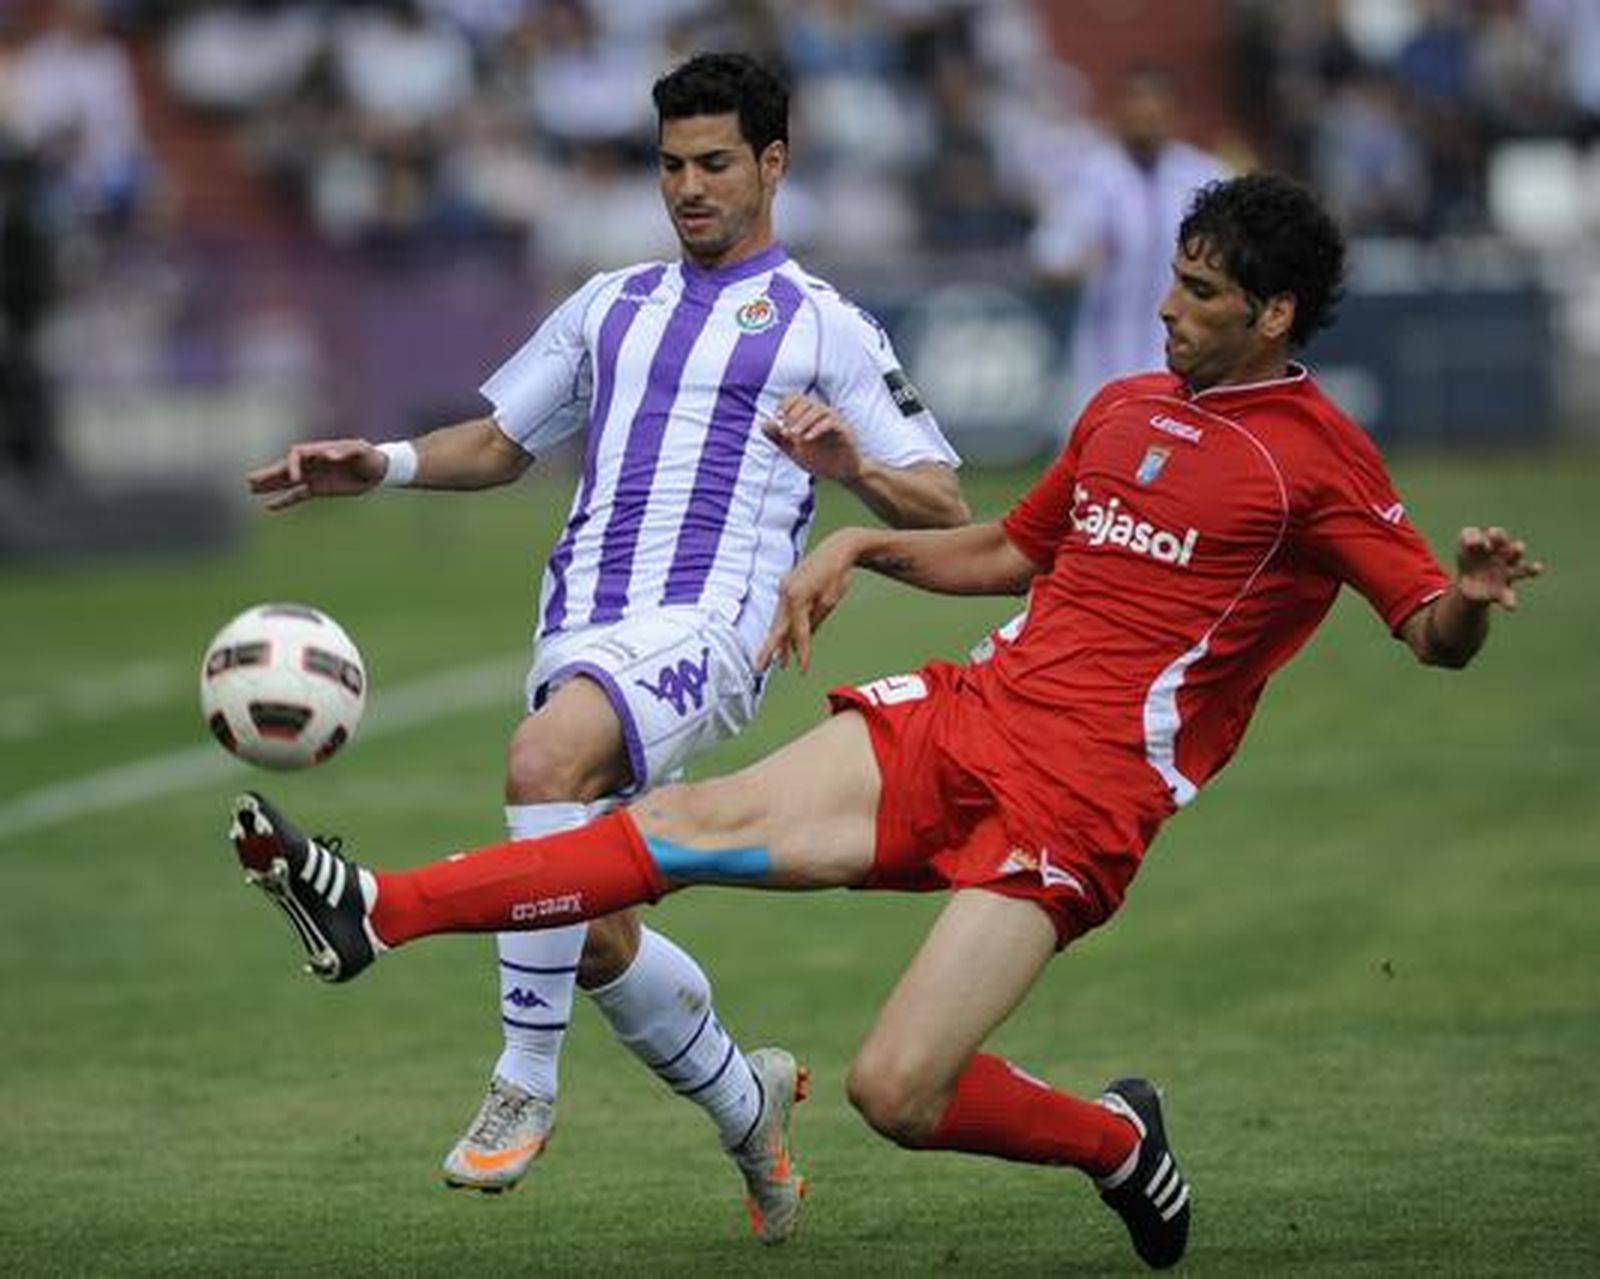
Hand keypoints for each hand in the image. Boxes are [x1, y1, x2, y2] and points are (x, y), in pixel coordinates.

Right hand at [246, 439, 388, 511]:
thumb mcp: (361, 450)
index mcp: (319, 451)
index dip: (292, 465)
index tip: (295, 479)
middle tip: (249, 480)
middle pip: (285, 467)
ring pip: (286, 481)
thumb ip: (345, 451)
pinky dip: (283, 501)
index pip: (297, 454)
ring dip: (270, 485)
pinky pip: (296, 495)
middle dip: (269, 474)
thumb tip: (327, 455)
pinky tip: (268, 506)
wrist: (377, 470)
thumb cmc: (369, 456)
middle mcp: (312, 463)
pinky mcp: (317, 489)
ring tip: (250, 489)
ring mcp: (312, 476)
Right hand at [757, 531, 860, 672]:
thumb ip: (815, 620)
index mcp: (797, 596)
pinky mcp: (786, 587)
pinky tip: (785, 642)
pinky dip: (784, 626)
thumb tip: (802, 638)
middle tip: (759, 668)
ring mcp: (783, 588)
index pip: (799, 632)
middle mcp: (786, 592)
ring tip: (778, 662)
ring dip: (779, 641)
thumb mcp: (830, 601)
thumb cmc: (837, 574)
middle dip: (770, 650)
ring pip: (779, 620)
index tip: (803, 670)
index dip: (802, 653)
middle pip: (778, 627)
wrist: (836, 549)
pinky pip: (783, 612)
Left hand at [761, 394, 864, 483]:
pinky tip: (806, 440)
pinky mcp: (843, 429)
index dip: (784, 406)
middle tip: (784, 432)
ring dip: (802, 421)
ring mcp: (834, 419)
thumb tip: (764, 424)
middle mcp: (821, 412)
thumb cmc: (818, 459)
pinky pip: (830, 422)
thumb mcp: (793, 450)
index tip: (777, 422)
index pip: (794, 397)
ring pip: (817, 409)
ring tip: (793, 436)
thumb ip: (778, 438)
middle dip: (791, 415)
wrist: (840, 473)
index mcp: (808, 414)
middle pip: (805, 401)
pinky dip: (816, 429)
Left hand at [1454, 525, 1542, 609]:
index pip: (1498, 535)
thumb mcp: (1464, 546)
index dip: (1494, 536)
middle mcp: (1506, 558)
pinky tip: (1512, 606)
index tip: (1484, 542)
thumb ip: (1468, 537)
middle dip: (1517, 549)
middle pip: (1516, 550)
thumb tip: (1474, 541)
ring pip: (1523, 570)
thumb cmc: (1470, 559)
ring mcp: (1507, 575)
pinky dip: (1511, 601)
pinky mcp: (1503, 592)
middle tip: (1518, 548)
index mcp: (1495, 545)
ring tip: (1538, 568)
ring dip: (1530, 569)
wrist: (1470, 584)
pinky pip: (1509, 596)